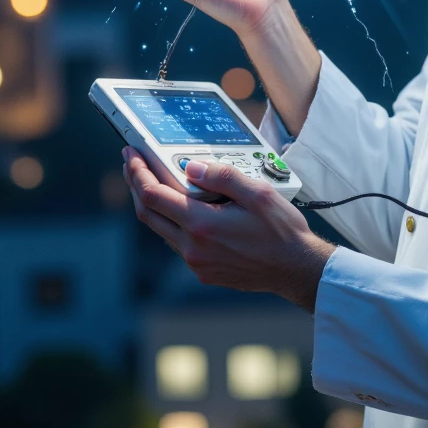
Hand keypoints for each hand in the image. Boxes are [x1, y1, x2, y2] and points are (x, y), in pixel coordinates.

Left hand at [123, 149, 334, 311]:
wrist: (296, 268)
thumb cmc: (282, 232)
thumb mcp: (258, 193)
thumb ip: (222, 177)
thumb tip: (190, 167)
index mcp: (202, 225)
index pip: (153, 196)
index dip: (137, 173)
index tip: (131, 156)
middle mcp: (193, 248)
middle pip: (148, 214)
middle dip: (135, 185)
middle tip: (132, 164)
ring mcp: (197, 263)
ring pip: (161, 229)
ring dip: (153, 205)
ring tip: (154, 181)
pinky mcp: (204, 271)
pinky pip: (177, 244)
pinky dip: (171, 221)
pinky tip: (181, 208)